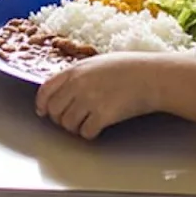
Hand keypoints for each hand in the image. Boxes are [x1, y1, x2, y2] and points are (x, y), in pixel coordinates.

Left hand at [36, 54, 161, 138]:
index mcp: (75, 69)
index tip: (44, 111)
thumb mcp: (97, 62)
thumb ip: (78, 75)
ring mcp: (90, 99)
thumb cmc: (130, 68)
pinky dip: (89, 134)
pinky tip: (97, 128)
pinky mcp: (103, 115)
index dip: (42, 104)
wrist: (153, 76)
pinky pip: (85, 132)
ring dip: (75, 127)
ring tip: (87, 123)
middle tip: (71, 120)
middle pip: (54, 110)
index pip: (45, 90)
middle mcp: (78, 84)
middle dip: (60, 118)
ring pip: (68, 124)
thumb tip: (64, 89)